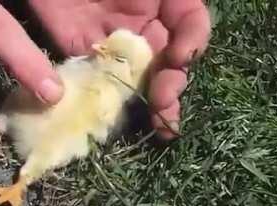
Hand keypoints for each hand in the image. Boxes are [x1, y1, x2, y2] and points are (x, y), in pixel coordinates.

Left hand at [29, 0, 210, 138]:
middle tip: (165, 106)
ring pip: (139, 80)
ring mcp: (115, 48)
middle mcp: (144, 32)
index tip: (177, 58)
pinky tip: (119, 115)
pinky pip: (102, 83)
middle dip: (170, 87)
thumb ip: (180, 8)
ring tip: (160, 124)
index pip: (190, 32)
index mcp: (165, 8)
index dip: (191, 47)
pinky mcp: (86, 58)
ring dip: (150, 104)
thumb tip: (181, 50)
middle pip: (167, 66)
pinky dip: (110, 101)